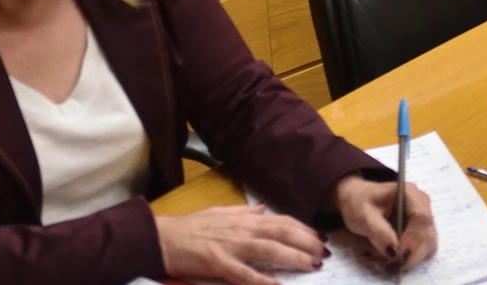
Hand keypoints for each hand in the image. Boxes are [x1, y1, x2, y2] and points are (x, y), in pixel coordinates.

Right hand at [155, 204, 327, 284]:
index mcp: (244, 219)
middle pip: (282, 234)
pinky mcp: (218, 264)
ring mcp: (231, 247)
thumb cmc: (189, 228)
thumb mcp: (220, 213)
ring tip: (313, 264)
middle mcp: (242, 230)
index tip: (320, 237)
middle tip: (325, 253)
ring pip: (270, 250)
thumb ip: (244, 212)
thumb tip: (264, 209)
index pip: (282, 222)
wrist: (160, 238)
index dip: (304, 229)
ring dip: (295, 257)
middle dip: (307, 242)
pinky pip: (245, 274)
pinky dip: (263, 281)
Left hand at [336, 175, 437, 272]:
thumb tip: (393, 252)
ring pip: (429, 243)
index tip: (399, 256)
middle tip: (390, 264)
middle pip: (428, 234)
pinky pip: (424, 248)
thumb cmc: (360, 203)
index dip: (414, 239)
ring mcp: (424, 218)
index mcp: (409, 194)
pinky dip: (412, 257)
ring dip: (412, 257)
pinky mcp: (421, 230)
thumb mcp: (363, 216)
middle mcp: (422, 205)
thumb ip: (379, 232)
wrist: (359, 200)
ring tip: (390, 261)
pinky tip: (395, 256)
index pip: (421, 218)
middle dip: (412, 254)